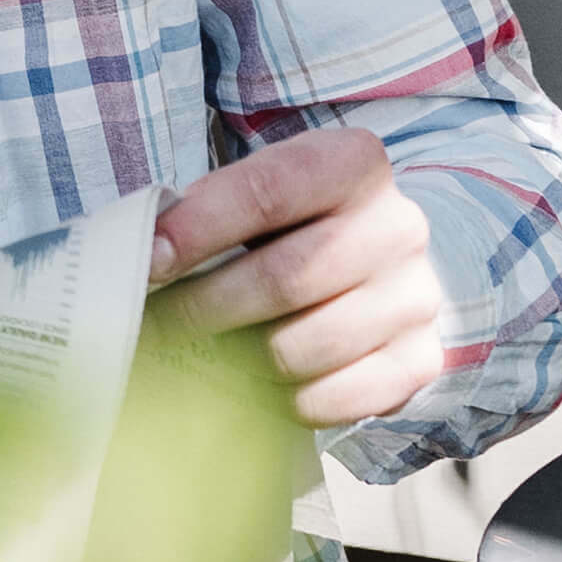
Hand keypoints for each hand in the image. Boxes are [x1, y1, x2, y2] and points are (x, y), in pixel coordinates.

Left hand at [149, 127, 442, 427]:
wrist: (378, 259)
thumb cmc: (294, 220)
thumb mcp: (259, 189)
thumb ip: (209, 210)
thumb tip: (141, 254)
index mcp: (353, 163)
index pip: (265, 194)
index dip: (198, 229)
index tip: (147, 259)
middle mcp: (397, 228)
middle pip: (283, 278)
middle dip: (202, 305)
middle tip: (152, 321)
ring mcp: (416, 299)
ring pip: (302, 347)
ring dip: (236, 356)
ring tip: (199, 349)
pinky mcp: (421, 362)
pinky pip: (333, 398)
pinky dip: (280, 397)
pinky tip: (254, 379)